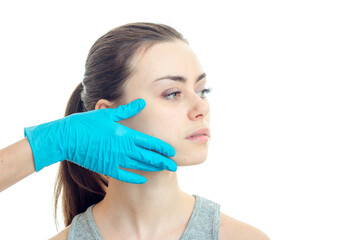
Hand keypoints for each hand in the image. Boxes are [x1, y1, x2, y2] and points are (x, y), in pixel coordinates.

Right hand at [24, 99, 176, 183]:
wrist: (66, 138)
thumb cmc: (87, 123)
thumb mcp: (108, 113)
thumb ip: (128, 110)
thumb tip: (142, 101)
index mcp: (125, 134)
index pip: (149, 142)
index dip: (162, 147)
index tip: (172, 151)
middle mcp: (123, 148)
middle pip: (148, 156)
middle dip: (162, 161)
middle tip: (174, 165)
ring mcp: (115, 160)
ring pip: (139, 166)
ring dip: (152, 168)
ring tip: (163, 170)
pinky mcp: (106, 168)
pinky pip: (124, 175)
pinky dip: (134, 177)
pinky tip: (143, 180)